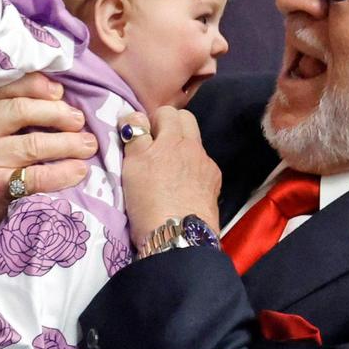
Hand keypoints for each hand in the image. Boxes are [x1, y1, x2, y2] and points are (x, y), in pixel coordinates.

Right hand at [0, 74, 98, 252]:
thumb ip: (0, 110)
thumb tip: (55, 91)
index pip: (5, 87)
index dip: (38, 86)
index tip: (61, 92)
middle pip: (22, 111)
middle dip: (58, 113)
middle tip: (79, 120)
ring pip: (34, 143)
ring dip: (69, 143)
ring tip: (88, 144)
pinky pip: (38, 176)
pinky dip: (64, 172)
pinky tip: (79, 170)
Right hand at [119, 107, 220, 246]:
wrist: (179, 237)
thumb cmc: (149, 200)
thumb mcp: (132, 165)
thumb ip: (135, 136)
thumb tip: (135, 116)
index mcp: (174, 138)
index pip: (167, 111)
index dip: (153, 121)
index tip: (143, 138)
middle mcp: (195, 147)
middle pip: (187, 120)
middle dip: (172, 127)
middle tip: (156, 148)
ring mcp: (208, 166)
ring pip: (196, 146)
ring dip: (183, 151)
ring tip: (168, 173)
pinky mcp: (215, 186)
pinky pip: (203, 167)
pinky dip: (193, 171)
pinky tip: (183, 189)